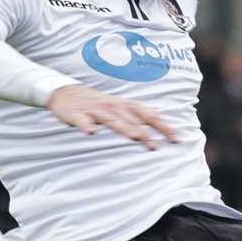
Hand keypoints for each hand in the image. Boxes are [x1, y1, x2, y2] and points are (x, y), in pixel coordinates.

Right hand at [46, 85, 176, 150]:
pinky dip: (86, 126)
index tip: (175, 139)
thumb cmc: (98, 104)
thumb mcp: (119, 107)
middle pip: (132, 120)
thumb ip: (137, 118)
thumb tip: (159, 130)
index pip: (148, 115)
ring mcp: (95, 110)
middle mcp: (113, 106)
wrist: (65, 93)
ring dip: (123, 127)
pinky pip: (82, 121)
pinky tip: (90, 133)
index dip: (163, 126)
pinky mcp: (77, 114)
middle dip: (145, 132)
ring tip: (134, 136)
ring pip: (111, 120)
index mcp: (125, 105)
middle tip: (156, 147)